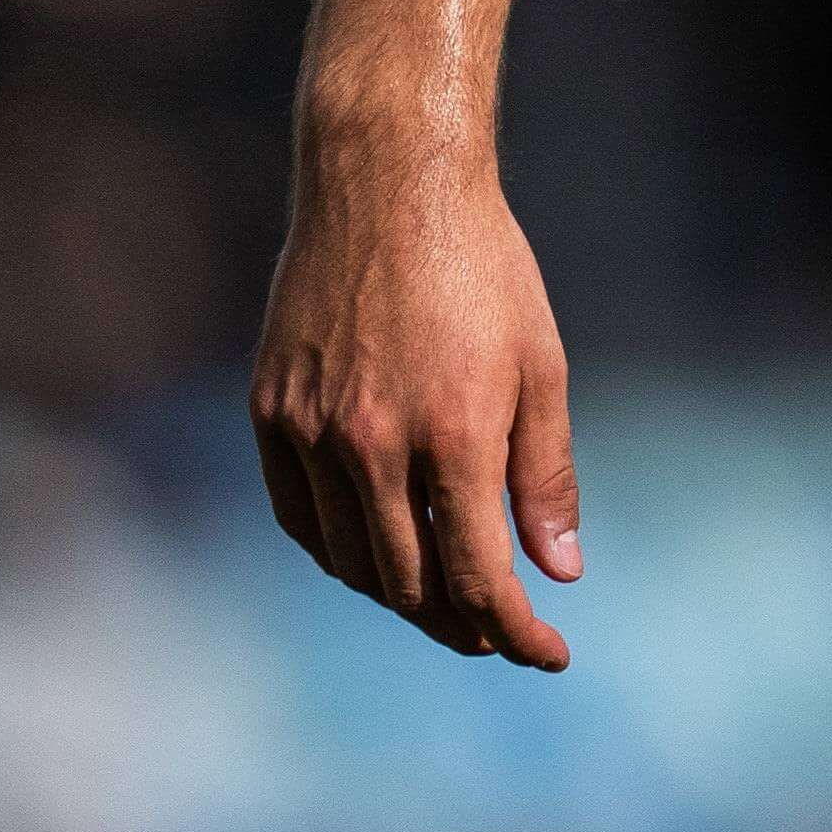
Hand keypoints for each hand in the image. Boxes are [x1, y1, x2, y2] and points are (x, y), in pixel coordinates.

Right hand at [249, 121, 583, 668]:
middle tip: (495, 628)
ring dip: (399, 594)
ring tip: (440, 594)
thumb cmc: (481, 265)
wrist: (387, 177)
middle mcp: (375, 440)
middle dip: (462, 622)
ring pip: (351, 561)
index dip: (517, 632)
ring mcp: (313, 428)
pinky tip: (371, 550)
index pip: (481, 577)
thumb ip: (546, 474)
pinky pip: (298, 517)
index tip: (548, 653)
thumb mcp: (541, 363)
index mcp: (456, 431)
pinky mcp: (271, 409)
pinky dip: (337, 551)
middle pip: (411, 585)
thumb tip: (560, 571)